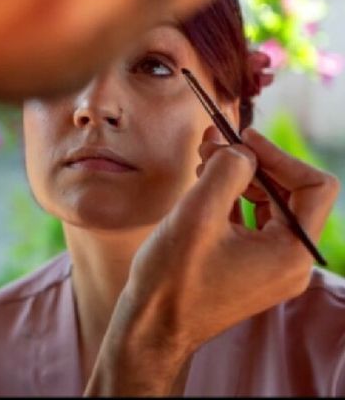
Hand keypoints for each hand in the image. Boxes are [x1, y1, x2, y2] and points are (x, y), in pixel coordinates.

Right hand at [86, 127, 339, 395]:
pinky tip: (204, 184)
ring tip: (204, 159)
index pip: (314, 187)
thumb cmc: (171, 280)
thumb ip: (227, 171)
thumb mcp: (197, 216)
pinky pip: (252, 222)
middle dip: (253, 163)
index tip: (242, 139)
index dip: (279, 155)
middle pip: (290, 193)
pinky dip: (231, 198)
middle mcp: (290, 262)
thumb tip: (241, 150)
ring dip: (239, 177)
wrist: (151, 326)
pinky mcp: (250, 267)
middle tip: (214, 143)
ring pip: (269, 204)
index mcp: (291, 254)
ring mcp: (271, 267)